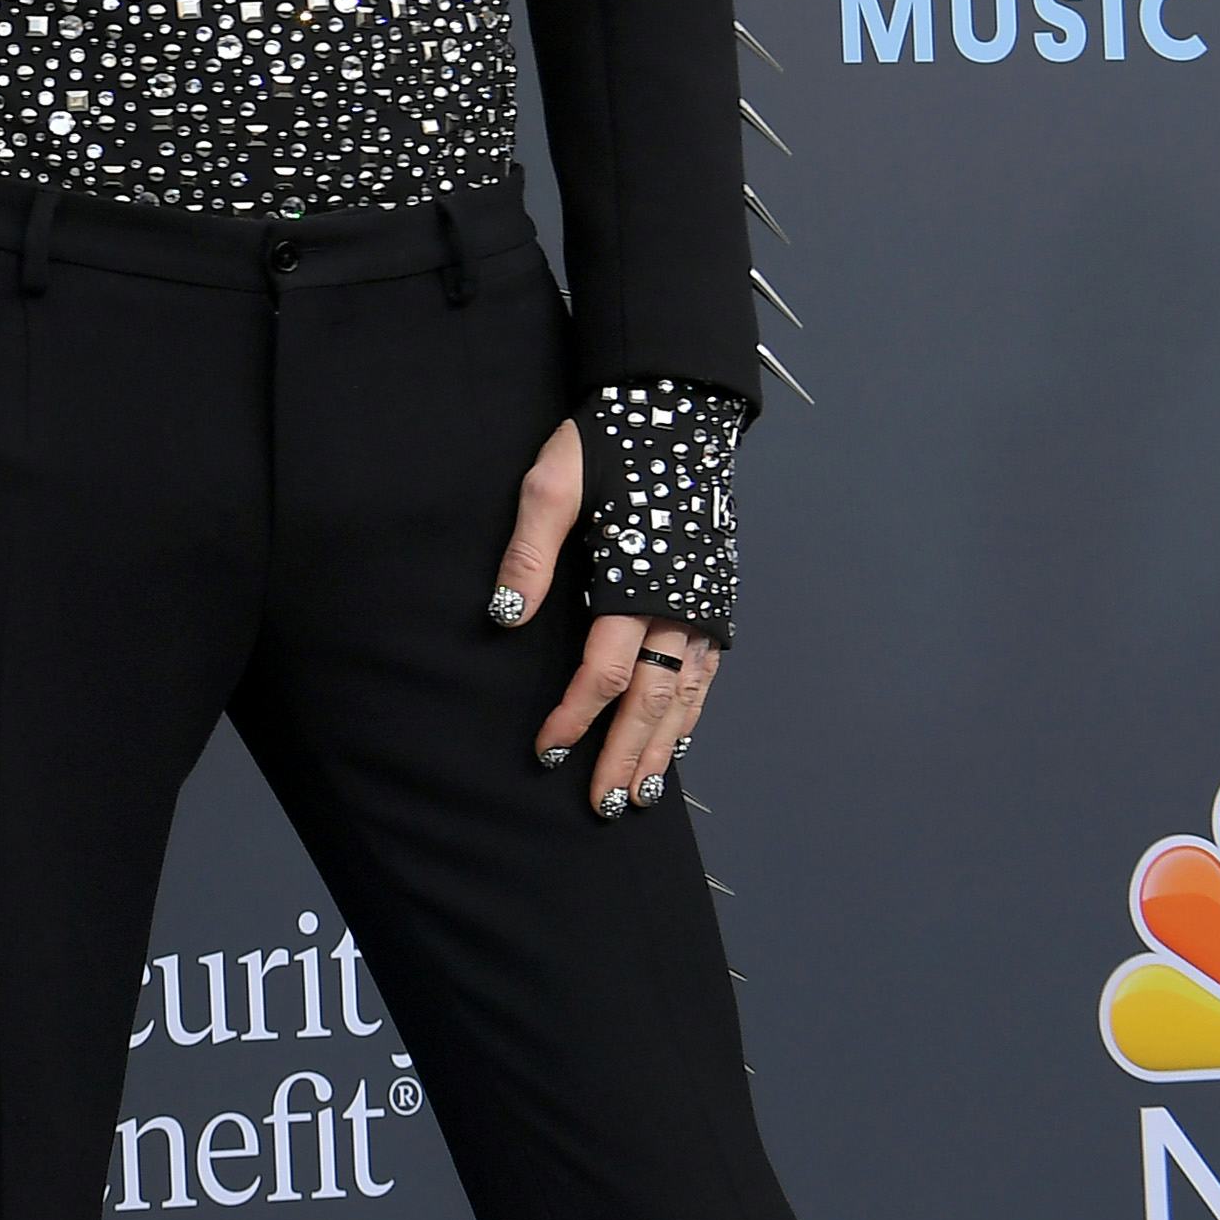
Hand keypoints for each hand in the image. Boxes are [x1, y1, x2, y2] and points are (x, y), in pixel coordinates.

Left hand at [493, 417, 723, 814]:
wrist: (679, 413)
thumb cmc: (607, 445)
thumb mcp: (552, 483)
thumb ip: (529, 552)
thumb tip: (505, 615)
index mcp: (636, 583)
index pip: (604, 673)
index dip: (574, 717)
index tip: (546, 751)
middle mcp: (679, 608)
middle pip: (652, 702)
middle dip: (627, 757)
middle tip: (605, 806)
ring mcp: (704, 609)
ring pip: (686, 698)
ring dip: (664, 748)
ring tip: (642, 793)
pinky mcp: (714, 602)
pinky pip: (704, 675)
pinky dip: (691, 715)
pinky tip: (678, 741)